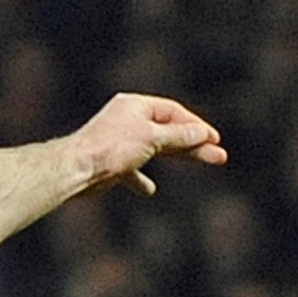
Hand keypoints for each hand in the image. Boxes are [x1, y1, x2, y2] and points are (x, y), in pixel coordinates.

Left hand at [72, 93, 226, 197]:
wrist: (78, 168)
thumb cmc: (112, 147)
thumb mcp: (152, 137)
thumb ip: (179, 135)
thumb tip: (202, 132)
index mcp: (135, 106)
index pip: (173, 112)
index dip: (196, 126)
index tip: (214, 140)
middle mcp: (127, 120)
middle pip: (169, 131)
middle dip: (195, 144)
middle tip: (219, 157)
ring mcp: (120, 141)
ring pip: (156, 148)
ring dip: (179, 157)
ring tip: (202, 164)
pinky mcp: (112, 162)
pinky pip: (133, 170)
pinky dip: (142, 179)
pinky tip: (149, 190)